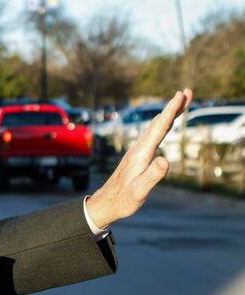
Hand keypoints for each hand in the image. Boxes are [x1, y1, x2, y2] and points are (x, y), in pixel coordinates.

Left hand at [86, 89, 192, 227]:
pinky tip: (165, 124)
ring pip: (155, 127)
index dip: (171, 111)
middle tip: (187, 91)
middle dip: (173, 107)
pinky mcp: (138, 156)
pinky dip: (162, 124)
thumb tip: (165, 160)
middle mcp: (139, 149)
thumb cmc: (124, 199)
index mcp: (141, 154)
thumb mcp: (141, 190)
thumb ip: (153, 175)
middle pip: (159, 123)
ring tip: (181, 103)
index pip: (160, 128)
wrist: (107, 203)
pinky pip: (153, 135)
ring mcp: (138, 151)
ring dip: (169, 114)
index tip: (179, 95)